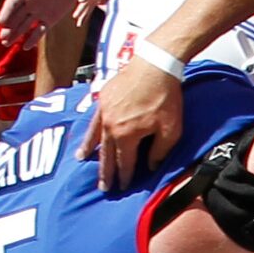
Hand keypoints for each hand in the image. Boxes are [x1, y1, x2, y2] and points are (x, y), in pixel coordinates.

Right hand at [79, 55, 183, 189]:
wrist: (155, 64)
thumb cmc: (165, 96)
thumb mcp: (171, 129)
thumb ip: (160, 151)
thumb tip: (151, 165)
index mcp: (126, 136)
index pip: (124, 162)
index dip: (125, 177)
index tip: (123, 188)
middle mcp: (110, 126)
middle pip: (106, 154)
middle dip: (106, 172)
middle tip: (102, 187)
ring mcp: (104, 112)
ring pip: (94, 137)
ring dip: (90, 151)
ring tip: (82, 161)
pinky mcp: (103, 98)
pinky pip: (93, 120)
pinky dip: (89, 130)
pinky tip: (86, 134)